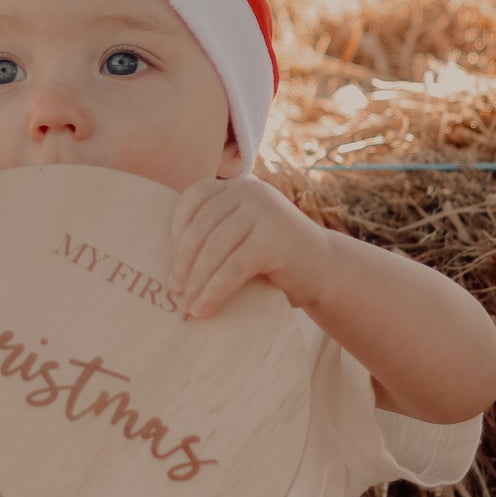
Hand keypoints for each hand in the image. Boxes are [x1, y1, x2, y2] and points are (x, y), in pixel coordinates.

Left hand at [168, 176, 325, 319]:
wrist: (326, 270)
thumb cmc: (276, 258)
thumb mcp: (243, 234)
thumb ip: (216, 232)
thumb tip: (169, 263)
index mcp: (238, 186)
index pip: (195, 198)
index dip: (178, 230)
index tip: (172, 262)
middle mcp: (249, 191)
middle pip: (202, 226)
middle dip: (183, 262)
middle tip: (173, 293)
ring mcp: (263, 212)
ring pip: (214, 248)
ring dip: (195, 281)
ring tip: (185, 306)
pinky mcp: (273, 239)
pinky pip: (233, 267)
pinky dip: (214, 291)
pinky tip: (203, 309)